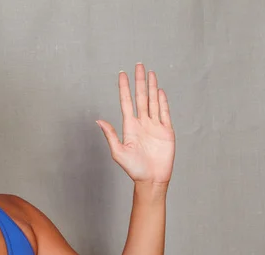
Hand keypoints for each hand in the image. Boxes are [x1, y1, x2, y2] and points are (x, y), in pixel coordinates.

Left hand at [97, 63, 174, 184]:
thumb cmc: (134, 169)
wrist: (152, 179)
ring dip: (151, 87)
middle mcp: (142, 123)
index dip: (124, 88)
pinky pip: (164, 112)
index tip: (122, 74)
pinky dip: (162, 101)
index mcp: (129, 126)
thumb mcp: (119, 152)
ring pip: (153, 101)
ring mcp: (155, 126)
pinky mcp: (166, 131)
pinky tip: (160, 91)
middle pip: (140, 97)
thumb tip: (99, 120)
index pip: (126, 102)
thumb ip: (110, 135)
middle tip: (138, 64)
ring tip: (150, 72)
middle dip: (139, 81)